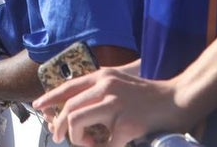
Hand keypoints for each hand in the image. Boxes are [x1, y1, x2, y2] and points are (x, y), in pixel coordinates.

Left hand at [34, 67, 187, 146]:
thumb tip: (76, 109)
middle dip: (59, 126)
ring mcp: (116, 105)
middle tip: (59, 137)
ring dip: (77, 139)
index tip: (38, 106)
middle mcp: (106, 87)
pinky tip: (113, 146)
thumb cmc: (148, 94)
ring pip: (77, 122)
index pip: (68, 86)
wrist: (178, 98)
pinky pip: (105, 144)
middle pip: (69, 108)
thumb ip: (99, 90)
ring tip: (88, 144)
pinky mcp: (126, 124)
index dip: (50, 97)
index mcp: (103, 76)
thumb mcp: (119, 82)